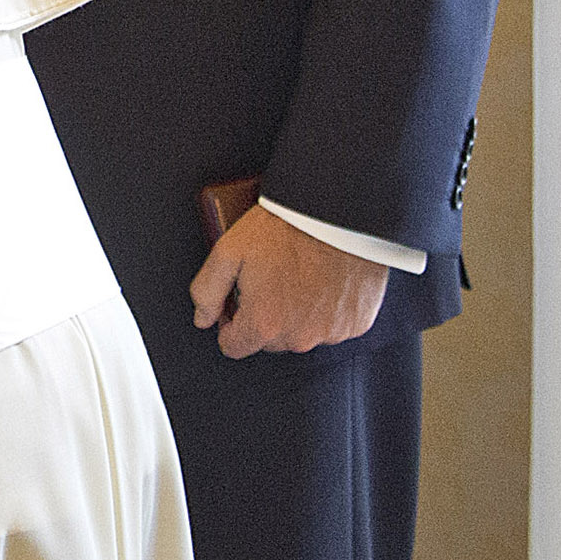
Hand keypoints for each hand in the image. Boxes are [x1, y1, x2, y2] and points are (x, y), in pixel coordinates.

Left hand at [189, 204, 392, 357]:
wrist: (336, 213)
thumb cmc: (284, 228)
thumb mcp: (228, 251)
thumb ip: (207, 291)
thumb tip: (202, 319)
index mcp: (265, 323)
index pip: (234, 347)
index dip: (228, 323)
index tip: (236, 301)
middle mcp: (300, 336)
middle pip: (268, 341)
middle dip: (263, 317)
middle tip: (268, 280)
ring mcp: (332, 332)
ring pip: (302, 334)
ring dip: (296, 316)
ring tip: (296, 277)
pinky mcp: (358, 322)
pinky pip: (334, 326)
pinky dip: (327, 310)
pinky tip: (323, 282)